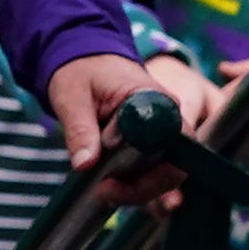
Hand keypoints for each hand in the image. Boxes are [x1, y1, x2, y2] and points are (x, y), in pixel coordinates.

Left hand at [43, 50, 191, 204]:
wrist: (84, 57)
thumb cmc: (80, 72)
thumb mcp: (72, 98)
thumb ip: (80, 130)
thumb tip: (85, 165)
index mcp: (155, 98)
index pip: (175, 142)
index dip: (155, 172)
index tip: (117, 182)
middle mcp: (167, 116)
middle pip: (174, 165)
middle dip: (142, 188)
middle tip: (104, 191)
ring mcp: (161, 131)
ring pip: (163, 173)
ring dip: (136, 189)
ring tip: (102, 189)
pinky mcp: (150, 142)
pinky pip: (151, 170)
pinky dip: (133, 183)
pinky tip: (109, 186)